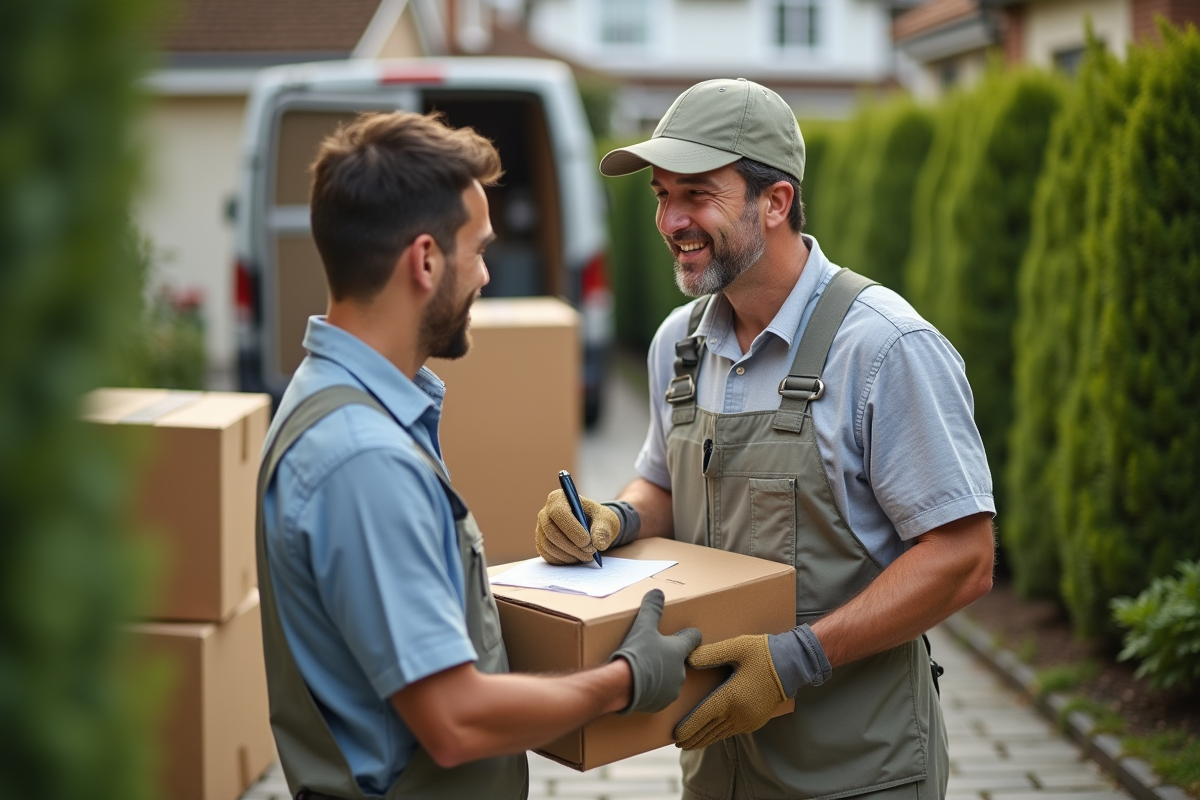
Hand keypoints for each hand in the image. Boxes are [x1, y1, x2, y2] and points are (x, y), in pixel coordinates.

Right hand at [535, 489, 620, 564]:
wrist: (592, 528)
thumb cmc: (597, 519)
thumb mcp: (606, 520)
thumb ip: (603, 530)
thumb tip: (598, 544)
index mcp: (559, 499)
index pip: (558, 512)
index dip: (571, 528)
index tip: (587, 541)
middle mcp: (545, 513)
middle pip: (550, 531)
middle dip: (571, 546)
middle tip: (589, 552)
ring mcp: (541, 529)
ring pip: (548, 545)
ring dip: (569, 555)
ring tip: (587, 556)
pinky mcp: (541, 544)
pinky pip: (547, 555)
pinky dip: (563, 560)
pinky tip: (577, 558)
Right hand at [610, 589, 701, 713]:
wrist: (621, 685)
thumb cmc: (636, 654)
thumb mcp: (643, 626)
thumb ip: (652, 608)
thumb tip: (658, 592)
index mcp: (679, 651)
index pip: (693, 639)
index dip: (689, 635)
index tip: (686, 634)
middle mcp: (680, 672)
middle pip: (678, 661)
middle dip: (668, 657)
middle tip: (652, 652)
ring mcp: (671, 690)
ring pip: (669, 679)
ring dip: (660, 675)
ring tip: (644, 669)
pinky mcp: (660, 705)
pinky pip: (658, 695)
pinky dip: (651, 690)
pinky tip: (639, 685)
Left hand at [673, 635, 785, 749]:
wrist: (793, 664)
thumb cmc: (763, 653)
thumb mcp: (736, 647)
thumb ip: (711, 654)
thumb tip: (688, 659)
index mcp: (731, 697)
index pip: (703, 717)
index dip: (688, 727)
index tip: (675, 735)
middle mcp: (739, 713)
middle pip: (710, 731)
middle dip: (693, 738)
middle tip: (678, 744)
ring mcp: (749, 719)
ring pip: (721, 734)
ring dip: (705, 740)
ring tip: (691, 743)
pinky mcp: (756, 721)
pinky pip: (732, 732)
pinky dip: (719, 736)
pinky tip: (713, 736)